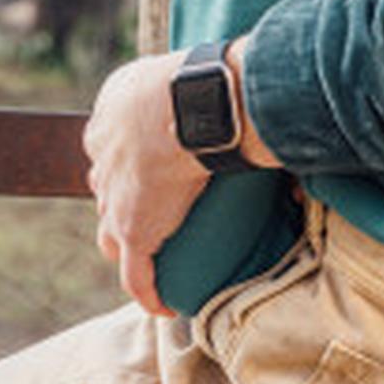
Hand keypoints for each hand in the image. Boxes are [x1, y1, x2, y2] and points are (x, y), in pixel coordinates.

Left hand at [86, 49, 210, 313]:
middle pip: (106, 187)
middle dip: (121, 199)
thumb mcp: (198, 77)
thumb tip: (279, 115)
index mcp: (112, 113)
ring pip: (111, 232)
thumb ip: (218, 96)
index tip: (150, 169)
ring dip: (127, 245)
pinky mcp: (132, 230)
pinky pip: (136, 274)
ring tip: (153, 256)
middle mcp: (103, 154)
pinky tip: (164, 306)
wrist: (197, 103)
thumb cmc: (207, 79)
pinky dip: (149, 292)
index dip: (127, 161)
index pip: (111, 145)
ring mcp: (114, 196)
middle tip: (154, 209)